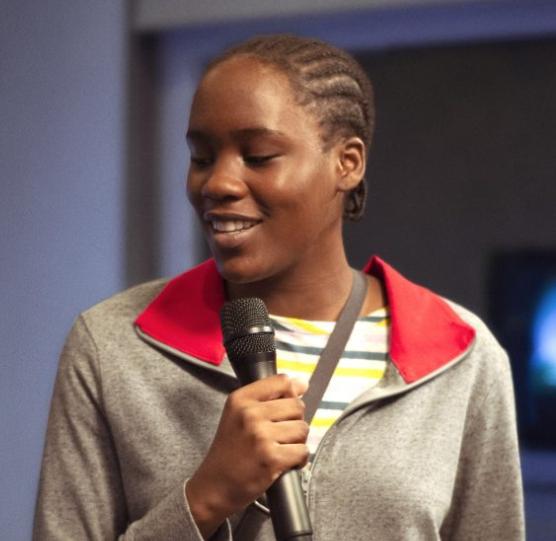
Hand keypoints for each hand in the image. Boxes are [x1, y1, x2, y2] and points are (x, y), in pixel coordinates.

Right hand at [186, 374, 308, 537]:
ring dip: (297, 441)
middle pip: (297, 406)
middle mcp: (249, 413)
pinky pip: (302, 451)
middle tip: (281, 433)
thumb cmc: (229, 450)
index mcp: (241, 399)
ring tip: (280, 448)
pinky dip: (299, 459)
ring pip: (302, 429)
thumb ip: (267, 397)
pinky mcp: (271, 458)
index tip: (290, 401)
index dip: (293, 392)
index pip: (282, 381)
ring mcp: (260, 436)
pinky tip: (284, 462)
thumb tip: (302, 384)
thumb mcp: (237, 415)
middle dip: (295, 420)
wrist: (214, 486)